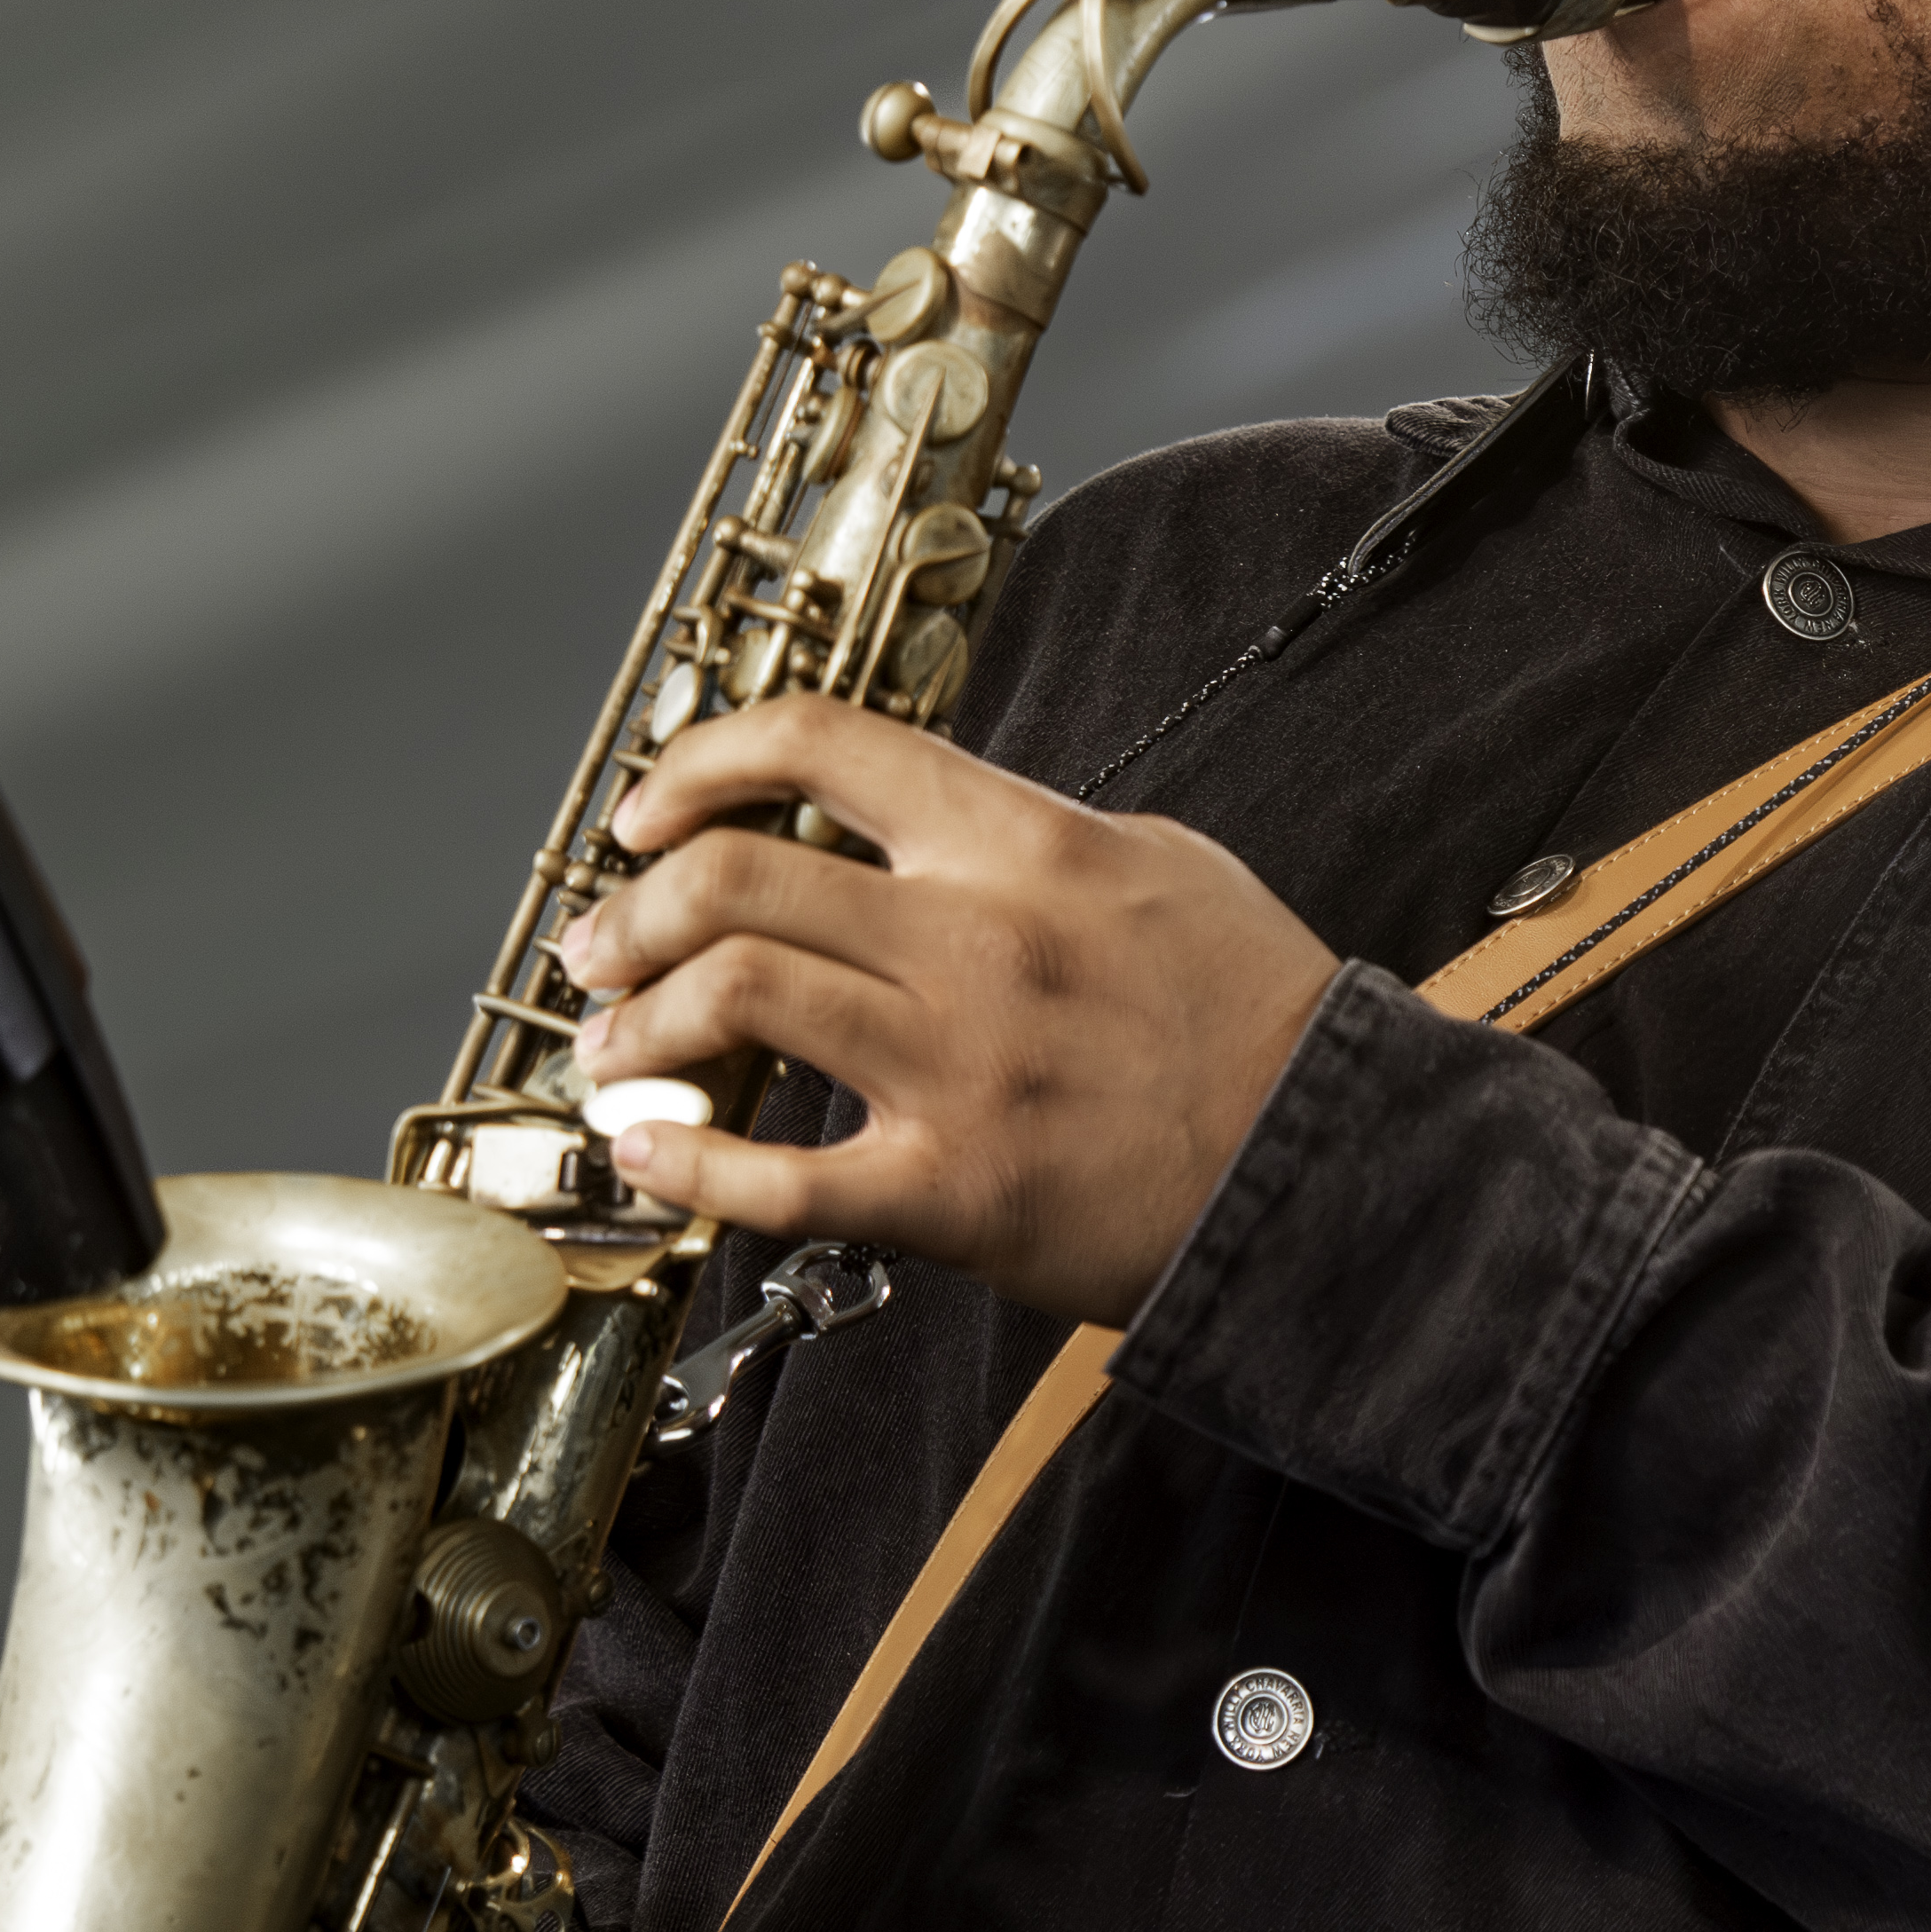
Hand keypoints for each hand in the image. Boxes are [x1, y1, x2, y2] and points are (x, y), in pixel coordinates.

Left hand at [562, 694, 1339, 1326]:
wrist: (1327, 1161)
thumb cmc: (1255, 1019)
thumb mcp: (1157, 866)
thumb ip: (1025, 836)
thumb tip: (912, 824)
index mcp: (1023, 841)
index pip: (820, 742)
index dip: (699, 760)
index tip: (652, 807)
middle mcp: (976, 937)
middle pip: (735, 878)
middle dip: (632, 910)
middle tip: (603, 946)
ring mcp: (960, 1065)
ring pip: (732, 999)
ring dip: (636, 1022)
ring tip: (613, 1048)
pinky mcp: (956, 1190)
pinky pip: (778, 1175)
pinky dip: (686, 1162)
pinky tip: (651, 1153)